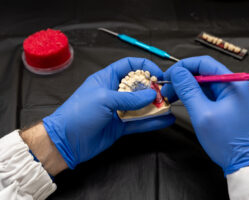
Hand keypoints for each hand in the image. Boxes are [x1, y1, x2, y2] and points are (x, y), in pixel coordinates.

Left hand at [43, 57, 174, 168]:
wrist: (66, 141)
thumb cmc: (78, 114)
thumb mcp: (104, 99)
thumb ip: (130, 98)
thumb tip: (151, 94)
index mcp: (107, 78)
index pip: (129, 66)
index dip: (144, 66)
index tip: (158, 73)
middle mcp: (114, 92)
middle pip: (139, 86)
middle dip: (153, 88)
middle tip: (166, 92)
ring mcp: (118, 110)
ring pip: (141, 105)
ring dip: (156, 106)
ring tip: (170, 106)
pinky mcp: (121, 125)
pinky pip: (140, 122)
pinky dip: (153, 122)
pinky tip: (165, 120)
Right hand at [161, 56, 248, 174]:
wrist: (244, 162)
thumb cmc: (227, 141)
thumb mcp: (202, 114)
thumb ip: (188, 90)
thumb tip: (177, 72)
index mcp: (234, 83)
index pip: (205, 63)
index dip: (184, 66)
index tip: (168, 75)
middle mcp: (235, 85)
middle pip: (204, 72)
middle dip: (183, 78)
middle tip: (167, 88)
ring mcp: (233, 95)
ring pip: (205, 83)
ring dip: (187, 88)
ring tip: (171, 96)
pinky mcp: (229, 104)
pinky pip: (209, 94)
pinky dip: (194, 96)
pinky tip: (183, 100)